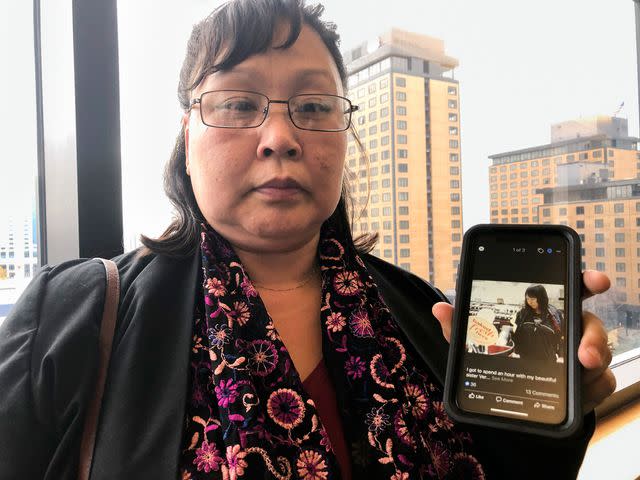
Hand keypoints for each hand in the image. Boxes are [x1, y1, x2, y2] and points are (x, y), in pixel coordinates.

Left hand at [432, 270, 615, 412]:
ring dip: (594, 361)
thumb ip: (460, 327)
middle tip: (583, 352)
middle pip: (591, 325)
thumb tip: (439, 309)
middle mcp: (567, 331)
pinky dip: (594, 388)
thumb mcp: (474, 344)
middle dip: (592, 336)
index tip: (596, 281)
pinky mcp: (588, 383)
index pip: (570, 291)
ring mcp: (579, 357)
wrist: (514, 399)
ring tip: (582, 369)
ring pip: (599, 353)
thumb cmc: (498, 360)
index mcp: (544, 314)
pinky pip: (602, 383)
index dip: (586, 281)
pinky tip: (581, 393)